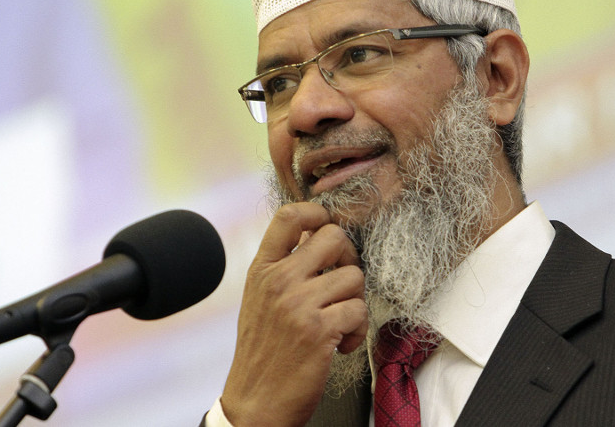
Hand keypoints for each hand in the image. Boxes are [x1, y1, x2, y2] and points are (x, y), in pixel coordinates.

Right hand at [221, 202, 367, 426]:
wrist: (255, 401)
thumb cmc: (262, 351)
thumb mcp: (259, 298)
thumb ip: (283, 266)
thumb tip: (316, 237)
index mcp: (262, 269)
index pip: (289, 216)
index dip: (317, 213)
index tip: (326, 229)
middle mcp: (279, 280)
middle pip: (334, 236)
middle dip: (348, 257)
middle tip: (341, 281)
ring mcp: (298, 304)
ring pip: (354, 276)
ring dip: (354, 301)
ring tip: (338, 321)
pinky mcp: (319, 330)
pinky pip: (359, 311)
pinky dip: (356, 330)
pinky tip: (338, 343)